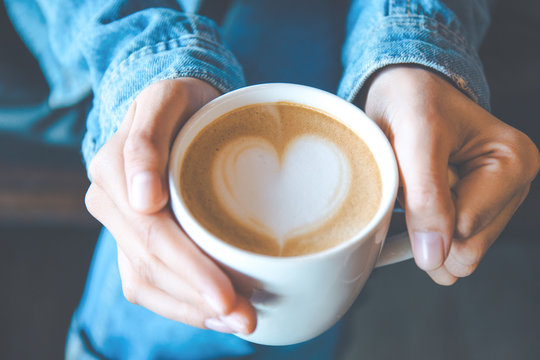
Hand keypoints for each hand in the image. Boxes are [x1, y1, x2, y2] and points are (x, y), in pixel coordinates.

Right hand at [85, 78, 256, 333]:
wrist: (169, 109)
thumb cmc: (179, 102)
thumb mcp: (167, 100)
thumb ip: (147, 140)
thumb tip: (143, 200)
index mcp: (114, 168)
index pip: (153, 230)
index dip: (189, 266)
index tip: (226, 294)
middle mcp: (109, 202)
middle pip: (152, 262)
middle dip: (198, 294)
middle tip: (246, 318)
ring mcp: (119, 226)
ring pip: (146, 281)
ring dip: (191, 309)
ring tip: (238, 322)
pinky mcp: (131, 241)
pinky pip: (147, 283)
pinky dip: (181, 305)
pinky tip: (213, 315)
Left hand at [362, 66, 539, 284]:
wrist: (403, 90)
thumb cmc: (413, 100)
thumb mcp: (415, 138)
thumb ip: (426, 197)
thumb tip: (435, 258)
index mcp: (513, 163)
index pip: (466, 232)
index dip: (425, 217)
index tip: (409, 178)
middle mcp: (512, 188)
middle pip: (466, 253)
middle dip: (427, 226)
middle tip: (412, 183)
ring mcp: (493, 203)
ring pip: (452, 255)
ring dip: (421, 226)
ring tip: (415, 186)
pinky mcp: (472, 211)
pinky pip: (443, 248)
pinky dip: (420, 229)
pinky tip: (417, 197)